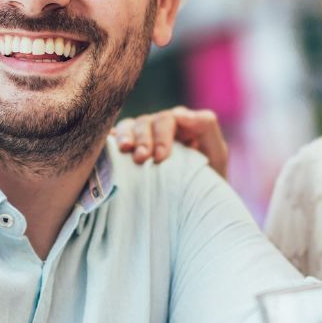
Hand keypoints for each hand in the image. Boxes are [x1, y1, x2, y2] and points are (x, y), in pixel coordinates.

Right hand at [112, 106, 228, 177]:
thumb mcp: (216, 153)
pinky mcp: (126, 154)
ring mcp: (141, 139)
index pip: (166, 119)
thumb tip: (180, 113)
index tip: (161, 158)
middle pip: (145, 122)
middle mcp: (158, 128)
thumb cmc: (209, 180)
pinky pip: (112, 141)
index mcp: (179, 125)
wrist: (197, 210)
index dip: (162, 135)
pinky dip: (108, 142)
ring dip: (125, 137)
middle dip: (142, 138)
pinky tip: (106, 150)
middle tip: (141, 159)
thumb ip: (206, 127)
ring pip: (127, 127)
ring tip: (124, 151)